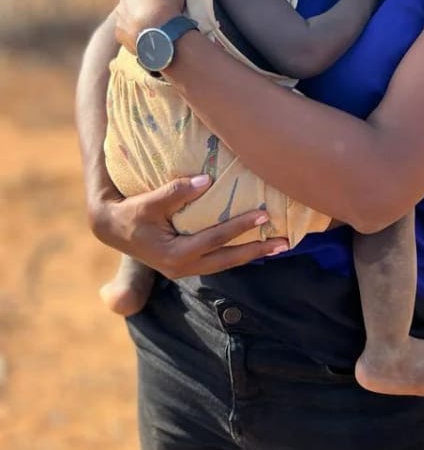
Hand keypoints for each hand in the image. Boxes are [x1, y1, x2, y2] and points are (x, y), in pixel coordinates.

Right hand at [91, 175, 288, 277]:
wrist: (112, 229)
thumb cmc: (131, 212)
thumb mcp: (148, 202)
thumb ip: (175, 192)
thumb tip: (206, 181)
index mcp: (175, 254)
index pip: (216, 239)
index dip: (241, 226)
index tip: (264, 214)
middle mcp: (184, 267)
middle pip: (228, 259)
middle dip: (257, 251)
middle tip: (285, 242)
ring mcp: (186, 268)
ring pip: (226, 263)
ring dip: (252, 254)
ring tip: (279, 246)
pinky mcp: (188, 263)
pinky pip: (219, 259)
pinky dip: (238, 253)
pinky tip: (256, 245)